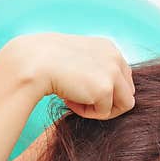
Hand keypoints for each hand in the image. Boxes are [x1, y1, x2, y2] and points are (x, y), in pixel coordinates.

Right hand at [0, 32, 135, 119]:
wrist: (32, 62)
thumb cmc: (47, 61)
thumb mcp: (78, 58)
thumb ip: (95, 68)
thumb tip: (108, 90)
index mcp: (109, 48)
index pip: (123, 77)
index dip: (107, 89)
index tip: (85, 89)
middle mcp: (115, 57)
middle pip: (127, 92)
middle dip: (108, 100)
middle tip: (82, 99)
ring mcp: (112, 72)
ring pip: (124, 104)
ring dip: (101, 108)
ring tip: (77, 101)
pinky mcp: (105, 89)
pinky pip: (105, 113)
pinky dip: (88, 113)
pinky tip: (70, 100)